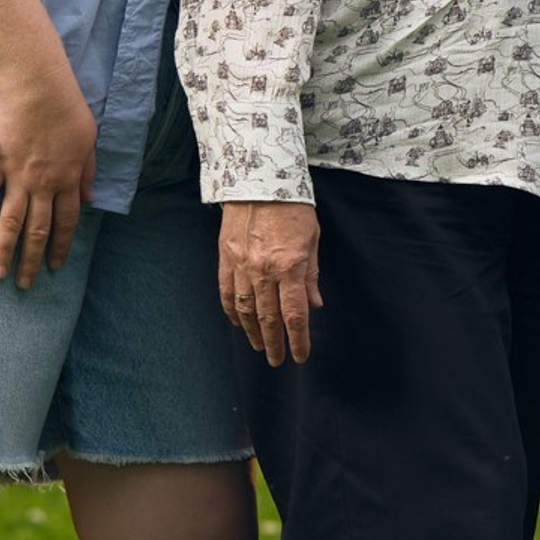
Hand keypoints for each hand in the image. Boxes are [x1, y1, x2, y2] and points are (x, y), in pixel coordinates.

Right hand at [0, 62, 96, 286]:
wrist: (38, 88)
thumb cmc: (67, 108)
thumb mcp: (89, 140)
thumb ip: (89, 172)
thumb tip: (90, 199)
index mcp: (68, 179)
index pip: (66, 222)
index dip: (61, 246)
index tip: (56, 266)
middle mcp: (43, 185)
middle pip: (38, 230)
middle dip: (32, 260)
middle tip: (25, 284)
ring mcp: (17, 176)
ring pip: (10, 221)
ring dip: (3, 250)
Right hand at [220, 200, 322, 364]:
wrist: (258, 179)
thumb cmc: (292, 206)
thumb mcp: (312, 239)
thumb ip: (311, 275)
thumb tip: (314, 305)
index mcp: (290, 266)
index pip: (294, 314)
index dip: (297, 339)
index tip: (300, 356)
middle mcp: (263, 270)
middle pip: (267, 318)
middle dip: (274, 343)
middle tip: (277, 360)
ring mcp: (241, 265)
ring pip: (245, 309)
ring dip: (252, 332)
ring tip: (259, 346)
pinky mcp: (226, 257)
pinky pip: (227, 291)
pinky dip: (232, 310)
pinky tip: (237, 322)